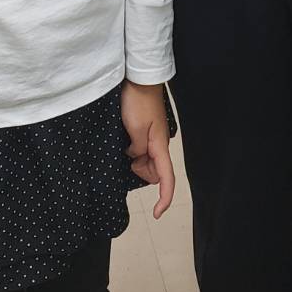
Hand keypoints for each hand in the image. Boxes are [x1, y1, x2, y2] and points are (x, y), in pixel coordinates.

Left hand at [120, 81, 174, 218]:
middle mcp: (158, 144)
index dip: (164, 198)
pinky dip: (133, 150)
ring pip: (145, 160)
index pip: (167, 178)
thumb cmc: (137, 102)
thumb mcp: (135, 129)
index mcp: (159, 145)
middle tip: (127, 155)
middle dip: (141, 172)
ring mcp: (152, 137)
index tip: (156, 214)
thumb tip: (135, 157)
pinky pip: (140, 149)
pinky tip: (123, 141)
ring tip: (123, 143)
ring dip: (135, 160)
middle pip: (154, 171)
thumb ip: (137, 150)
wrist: (138, 77)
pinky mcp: (145, 129)